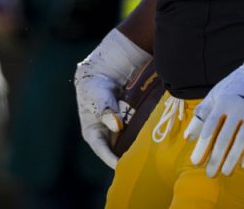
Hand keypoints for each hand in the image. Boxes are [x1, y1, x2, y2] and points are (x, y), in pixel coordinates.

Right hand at [74, 29, 151, 167]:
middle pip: (115, 152)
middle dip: (127, 159)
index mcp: (93, 134)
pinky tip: (151, 141)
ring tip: (149, 155)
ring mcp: (114, 132)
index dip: (113, 161)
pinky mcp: (123, 126)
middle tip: (141, 164)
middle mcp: (103, 136)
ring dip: (135, 149)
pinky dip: (139, 138)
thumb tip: (116, 125)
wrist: (101, 76)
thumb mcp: (99, 100)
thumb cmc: (95, 90)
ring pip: (125, 145)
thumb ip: (106, 113)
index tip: (124, 168)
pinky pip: (132, 135)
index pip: (103, 152)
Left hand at [184, 62, 243, 176]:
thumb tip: (187, 138)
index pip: (209, 128)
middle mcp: (238, 106)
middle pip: (224, 138)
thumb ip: (201, 114)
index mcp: (222, 101)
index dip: (202, 147)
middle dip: (216, 158)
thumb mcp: (216, 95)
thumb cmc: (235, 86)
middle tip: (210, 174)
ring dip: (232, 159)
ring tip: (225, 172)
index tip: (195, 162)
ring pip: (242, 141)